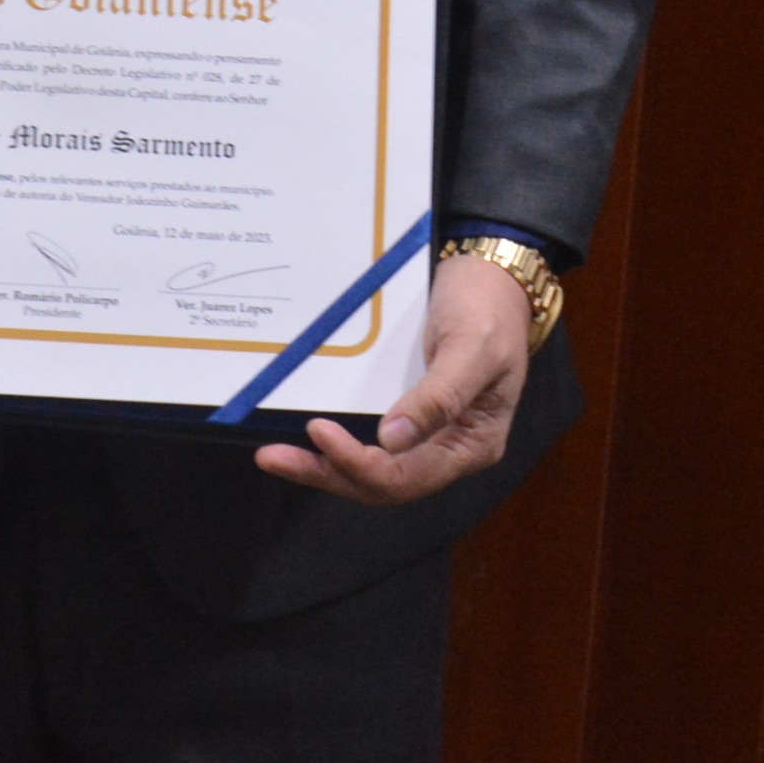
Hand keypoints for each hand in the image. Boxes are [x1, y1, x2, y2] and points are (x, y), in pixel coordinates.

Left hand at [253, 254, 530, 503]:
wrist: (492, 279)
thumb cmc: (489, 311)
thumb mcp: (471, 349)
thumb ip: (438, 397)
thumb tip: (390, 439)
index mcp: (472, 446)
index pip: (407, 476)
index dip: (358, 463)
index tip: (317, 430)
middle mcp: (447, 450)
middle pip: (382, 483)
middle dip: (327, 473)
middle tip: (271, 457)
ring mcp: (426, 436)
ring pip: (371, 469)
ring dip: (323, 467)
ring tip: (274, 456)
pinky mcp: (406, 415)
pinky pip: (368, 443)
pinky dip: (336, 445)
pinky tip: (302, 436)